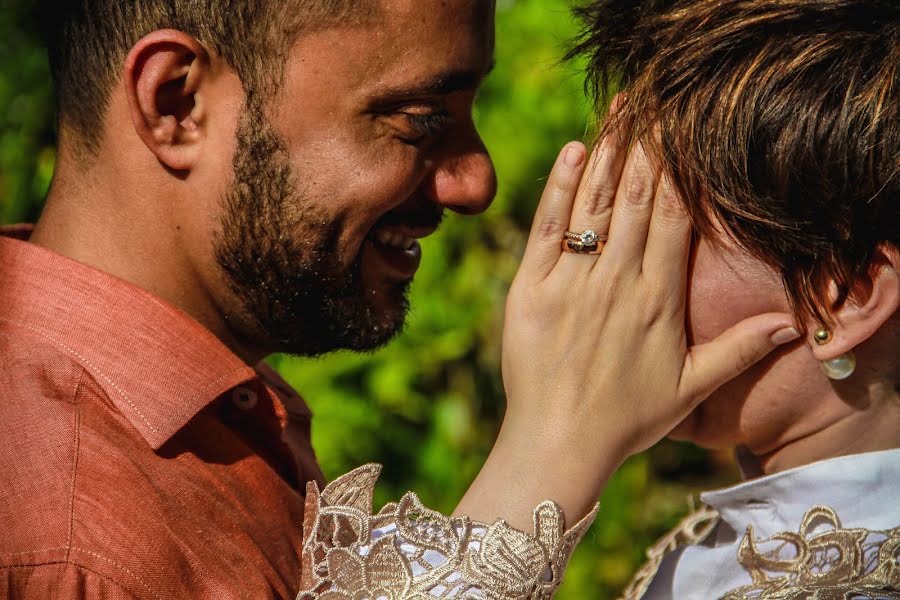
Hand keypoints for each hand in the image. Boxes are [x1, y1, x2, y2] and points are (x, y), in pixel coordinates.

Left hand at [456, 114, 797, 528]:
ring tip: (619, 112)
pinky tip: (573, 152)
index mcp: (659, 299)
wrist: (559, 441)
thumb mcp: (691, 387)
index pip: (675, 221)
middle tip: (654, 102)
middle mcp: (618, 282)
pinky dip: (560, 188)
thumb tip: (791, 325)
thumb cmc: (627, 419)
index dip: (681, 172)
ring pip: (596, 205)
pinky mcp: (530, 289)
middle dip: (647, 147)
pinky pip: (547, 228)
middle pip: (637, 200)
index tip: (686, 133)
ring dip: (608, 154)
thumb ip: (739, 350)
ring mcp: (572, 283)